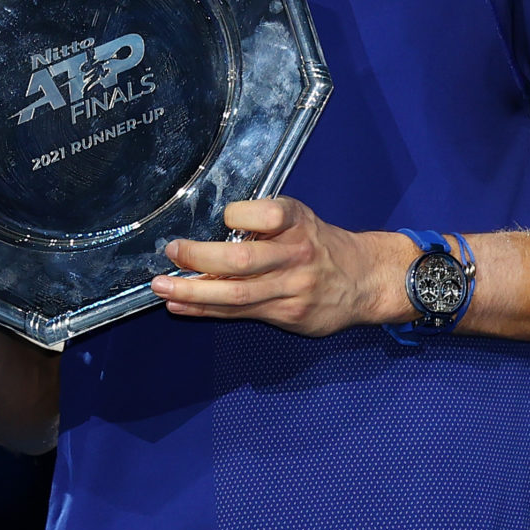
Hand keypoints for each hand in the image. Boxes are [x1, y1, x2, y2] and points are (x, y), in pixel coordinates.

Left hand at [150, 196, 410, 336]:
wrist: (367, 280)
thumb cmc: (321, 244)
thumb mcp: (300, 220)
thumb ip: (262, 223)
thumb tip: (208, 231)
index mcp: (298, 222)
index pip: (266, 215)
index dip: (239, 216)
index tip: (223, 218)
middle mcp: (297, 254)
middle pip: (242, 260)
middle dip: (200, 257)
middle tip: (172, 252)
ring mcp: (293, 288)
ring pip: (236, 293)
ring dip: (193, 291)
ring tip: (162, 287)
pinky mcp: (288, 315)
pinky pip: (240, 312)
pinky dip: (205, 309)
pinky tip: (181, 306)